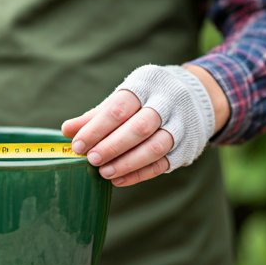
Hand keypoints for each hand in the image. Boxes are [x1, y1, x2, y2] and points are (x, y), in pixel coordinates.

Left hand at [62, 64, 229, 186]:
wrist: (197, 95)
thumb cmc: (147, 98)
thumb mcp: (123, 98)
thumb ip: (96, 115)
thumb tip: (67, 130)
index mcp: (146, 84)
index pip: (119, 108)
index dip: (96, 128)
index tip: (77, 144)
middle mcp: (168, 102)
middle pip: (139, 127)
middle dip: (112, 146)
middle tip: (91, 160)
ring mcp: (181, 124)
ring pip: (155, 147)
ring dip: (127, 163)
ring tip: (104, 173)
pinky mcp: (187, 146)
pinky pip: (162, 163)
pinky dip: (138, 174)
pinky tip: (119, 180)